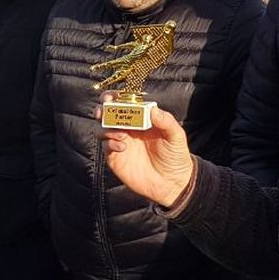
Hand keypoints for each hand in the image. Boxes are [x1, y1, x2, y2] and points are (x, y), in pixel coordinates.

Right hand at [99, 93, 195, 207]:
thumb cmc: (175, 156)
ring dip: (107, 127)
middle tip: (103, 110)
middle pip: (108, 113)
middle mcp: (128, 128)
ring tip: (122, 134)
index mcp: (141, 118)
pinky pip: (105, 146)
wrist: (172, 183)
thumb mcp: (175, 136)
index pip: (124, 103)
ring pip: (102, 129)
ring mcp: (120, 142)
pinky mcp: (115, 158)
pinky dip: (110, 143)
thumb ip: (166, 121)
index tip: (111, 97)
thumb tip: (152, 109)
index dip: (114, 97)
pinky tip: (123, 147)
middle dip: (102, 109)